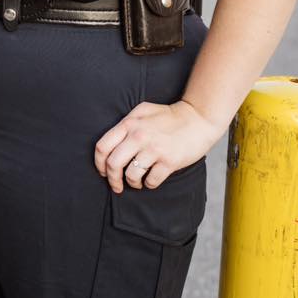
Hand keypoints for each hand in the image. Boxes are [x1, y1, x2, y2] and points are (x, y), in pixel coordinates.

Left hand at [93, 100, 223, 192]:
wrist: (198, 119)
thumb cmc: (169, 116)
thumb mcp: (142, 111)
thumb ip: (126, 124)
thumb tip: (111, 141)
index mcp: (128, 124)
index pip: (102, 147)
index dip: (98, 163)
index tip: (102, 172)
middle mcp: (138, 137)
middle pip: (113, 164)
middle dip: (112, 179)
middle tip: (116, 185)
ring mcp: (154, 150)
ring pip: (131, 175)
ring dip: (131, 183)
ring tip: (136, 183)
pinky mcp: (169, 161)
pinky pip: (151, 181)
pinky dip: (149, 184)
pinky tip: (150, 180)